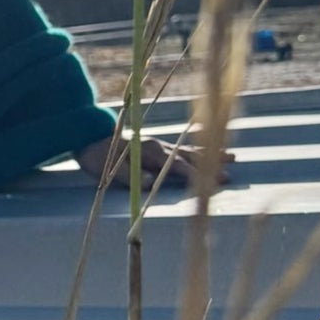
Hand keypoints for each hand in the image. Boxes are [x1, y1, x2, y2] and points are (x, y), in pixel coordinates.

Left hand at [76, 135, 229, 190]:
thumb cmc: (97, 157)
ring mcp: (159, 144)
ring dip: (211, 153)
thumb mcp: (110, 171)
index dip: (196, 175)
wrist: (87, 136)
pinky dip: (198, 144)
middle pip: (190, 157)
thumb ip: (131, 177)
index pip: (178, 166)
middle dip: (211, 166)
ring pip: (190, 149)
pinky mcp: (156, 145)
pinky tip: (208, 141)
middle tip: (230, 175)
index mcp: (151, 154)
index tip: (214, 183)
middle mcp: (159, 147)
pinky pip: (182, 145)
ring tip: (232, 156)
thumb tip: (151, 182)